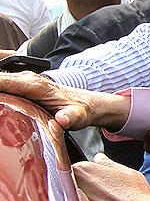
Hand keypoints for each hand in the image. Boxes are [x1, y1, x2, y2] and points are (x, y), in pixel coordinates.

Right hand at [0, 71, 129, 130]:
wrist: (89, 105)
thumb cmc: (82, 110)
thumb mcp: (79, 116)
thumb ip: (71, 118)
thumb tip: (62, 119)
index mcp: (37, 85)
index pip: (5, 82)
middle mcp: (28, 80)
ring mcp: (24, 84)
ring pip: (0, 83)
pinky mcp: (22, 89)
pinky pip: (3, 88)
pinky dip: (0, 91)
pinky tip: (0, 106)